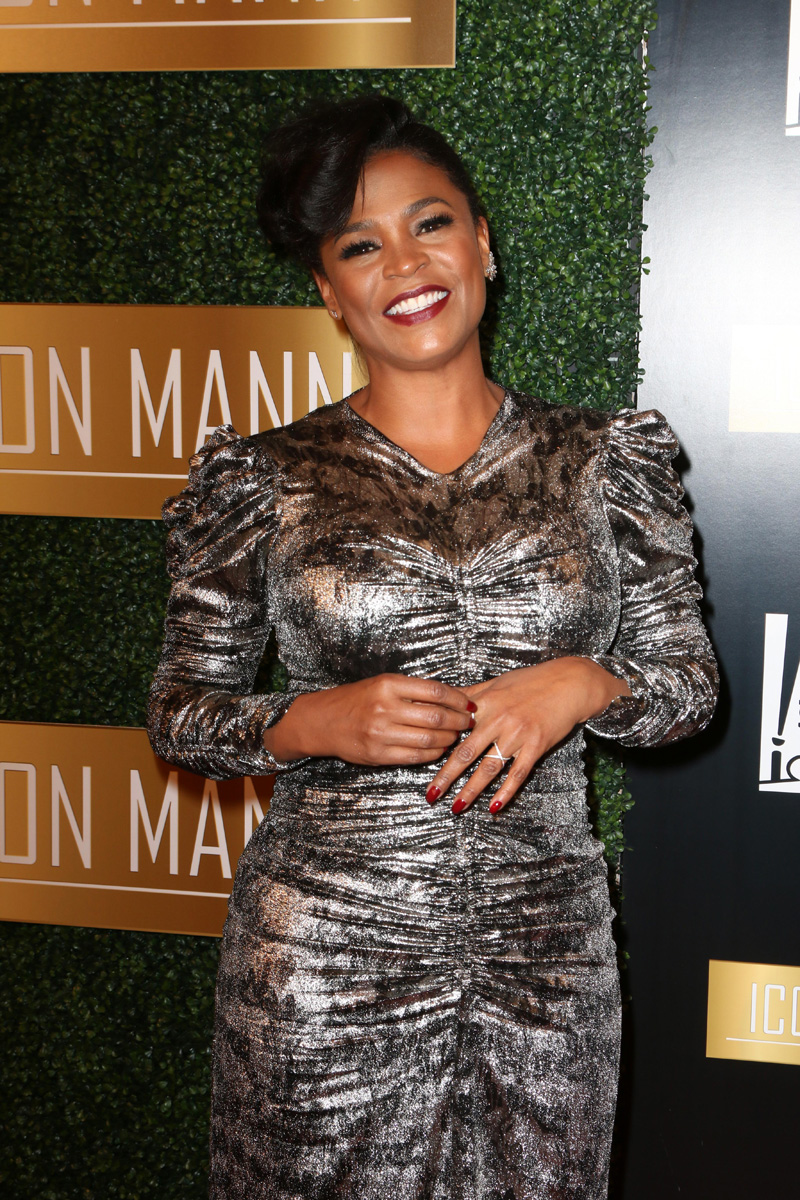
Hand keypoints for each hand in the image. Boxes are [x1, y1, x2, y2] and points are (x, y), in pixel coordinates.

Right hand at [264, 673, 476, 765]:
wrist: (323, 721)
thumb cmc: (356, 700)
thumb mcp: (382, 684)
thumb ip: (413, 691)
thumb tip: (451, 697)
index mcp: (388, 685)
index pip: (435, 691)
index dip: (458, 699)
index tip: (469, 703)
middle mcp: (385, 708)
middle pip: (436, 717)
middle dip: (459, 721)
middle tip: (469, 721)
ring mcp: (381, 733)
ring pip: (430, 739)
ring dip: (449, 739)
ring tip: (456, 735)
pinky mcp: (379, 755)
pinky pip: (416, 757)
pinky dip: (434, 754)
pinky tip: (440, 748)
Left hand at [425, 657, 629, 813]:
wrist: (569, 683)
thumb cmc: (532, 681)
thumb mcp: (497, 683)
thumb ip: (470, 695)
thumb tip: (443, 700)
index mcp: (485, 704)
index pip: (454, 728)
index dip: (436, 745)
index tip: (421, 759)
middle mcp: (498, 720)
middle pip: (466, 753)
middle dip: (446, 776)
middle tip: (431, 794)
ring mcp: (518, 734)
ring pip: (489, 767)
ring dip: (471, 790)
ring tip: (456, 806)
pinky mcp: (536, 746)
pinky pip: (518, 773)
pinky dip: (505, 792)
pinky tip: (494, 807)